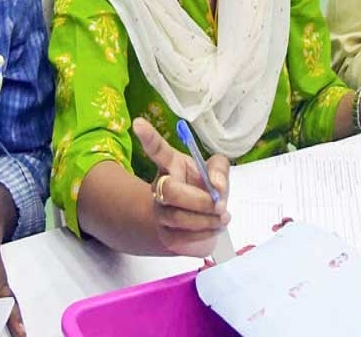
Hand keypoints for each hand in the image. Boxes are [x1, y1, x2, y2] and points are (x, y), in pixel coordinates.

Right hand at [133, 116, 229, 257]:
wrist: (197, 222)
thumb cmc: (204, 190)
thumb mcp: (215, 172)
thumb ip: (219, 170)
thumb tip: (217, 186)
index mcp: (172, 164)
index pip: (157, 149)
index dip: (148, 137)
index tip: (139, 122)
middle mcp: (161, 186)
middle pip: (170, 191)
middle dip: (199, 200)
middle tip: (218, 204)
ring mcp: (161, 212)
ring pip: (178, 217)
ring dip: (206, 219)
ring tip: (222, 217)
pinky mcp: (167, 236)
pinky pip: (184, 238)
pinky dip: (205, 234)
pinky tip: (214, 228)